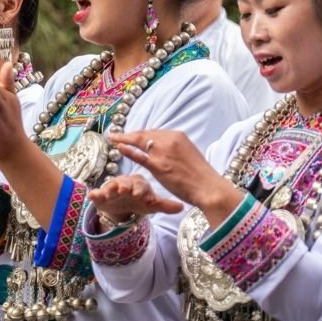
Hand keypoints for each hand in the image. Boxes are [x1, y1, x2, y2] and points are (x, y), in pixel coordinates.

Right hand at [87, 174, 182, 222]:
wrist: (123, 205)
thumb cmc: (139, 201)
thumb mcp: (152, 205)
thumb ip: (164, 205)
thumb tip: (182, 207)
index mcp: (138, 184)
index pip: (141, 184)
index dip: (141, 189)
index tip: (142, 196)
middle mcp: (125, 183)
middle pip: (125, 182)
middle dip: (125, 186)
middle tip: (125, 191)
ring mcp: (112, 188)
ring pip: (111, 186)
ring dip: (110, 188)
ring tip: (110, 194)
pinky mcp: (101, 195)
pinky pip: (97, 193)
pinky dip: (95, 193)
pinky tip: (92, 195)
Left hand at [108, 130, 240, 223]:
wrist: (209, 188)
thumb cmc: (201, 175)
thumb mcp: (188, 154)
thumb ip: (175, 148)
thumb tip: (165, 148)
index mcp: (178, 136)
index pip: (154, 132)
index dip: (140, 134)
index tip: (131, 135)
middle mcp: (169, 140)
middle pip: (144, 134)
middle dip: (129, 134)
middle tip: (117, 134)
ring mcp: (163, 153)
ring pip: (139, 142)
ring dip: (123, 139)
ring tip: (112, 138)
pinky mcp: (158, 166)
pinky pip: (139, 156)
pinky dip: (127, 150)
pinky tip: (118, 147)